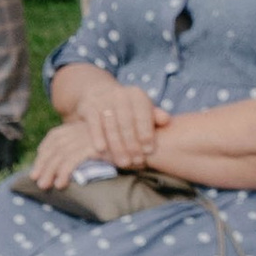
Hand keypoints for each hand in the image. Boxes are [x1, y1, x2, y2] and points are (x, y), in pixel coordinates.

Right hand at [47, 70, 161, 171]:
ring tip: (123, 162)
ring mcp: (103, 99)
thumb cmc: (128, 109)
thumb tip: (166, 120)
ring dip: (117, 146)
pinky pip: (93, 123)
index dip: (146, 133)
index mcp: (137, 95)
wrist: (98, 93)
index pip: (143, 114)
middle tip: (137, 161)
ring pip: (110, 125)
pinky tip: (101, 150)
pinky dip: (97, 136)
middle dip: (132, 144)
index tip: (149, 150)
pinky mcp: (88, 106)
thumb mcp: (142, 109)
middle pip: (127, 122)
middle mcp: (120, 94)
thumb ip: (155, 116)